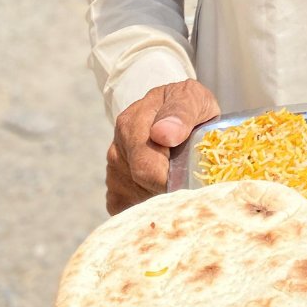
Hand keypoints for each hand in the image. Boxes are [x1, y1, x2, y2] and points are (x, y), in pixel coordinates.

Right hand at [106, 79, 219, 215]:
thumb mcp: (192, 98)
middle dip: (170, 187)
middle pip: (141, 186)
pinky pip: (129, 209)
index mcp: (131, 123)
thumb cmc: (187, 105)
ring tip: (179, 175)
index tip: (192, 178)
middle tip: (191, 176)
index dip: (172, 179)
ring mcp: (113, 171)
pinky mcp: (115, 190)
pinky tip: (164, 187)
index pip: (146, 167)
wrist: (176, 111)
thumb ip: (181, 112)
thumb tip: (161, 134)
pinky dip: (149, 205)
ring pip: (136, 200)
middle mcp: (117, 149)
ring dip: (161, 194)